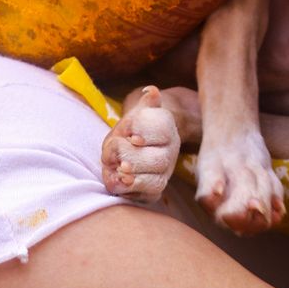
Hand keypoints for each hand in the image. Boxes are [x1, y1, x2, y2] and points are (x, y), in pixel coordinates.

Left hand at [101, 84, 181, 201]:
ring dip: (133, 178)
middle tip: (118, 159)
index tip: (130, 135)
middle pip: (160, 160)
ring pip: (156, 181)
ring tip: (117, 170)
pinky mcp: (155, 190)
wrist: (140, 142)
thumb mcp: (139, 110)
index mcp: (167, 126)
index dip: (144, 133)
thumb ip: (146, 101)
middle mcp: (171, 150)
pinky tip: (118, 182)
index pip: (161, 129)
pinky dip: (131, 192)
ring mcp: (165, 171)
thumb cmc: (135, 125)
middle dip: (135, 159)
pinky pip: (148, 196)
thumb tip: (151, 91)